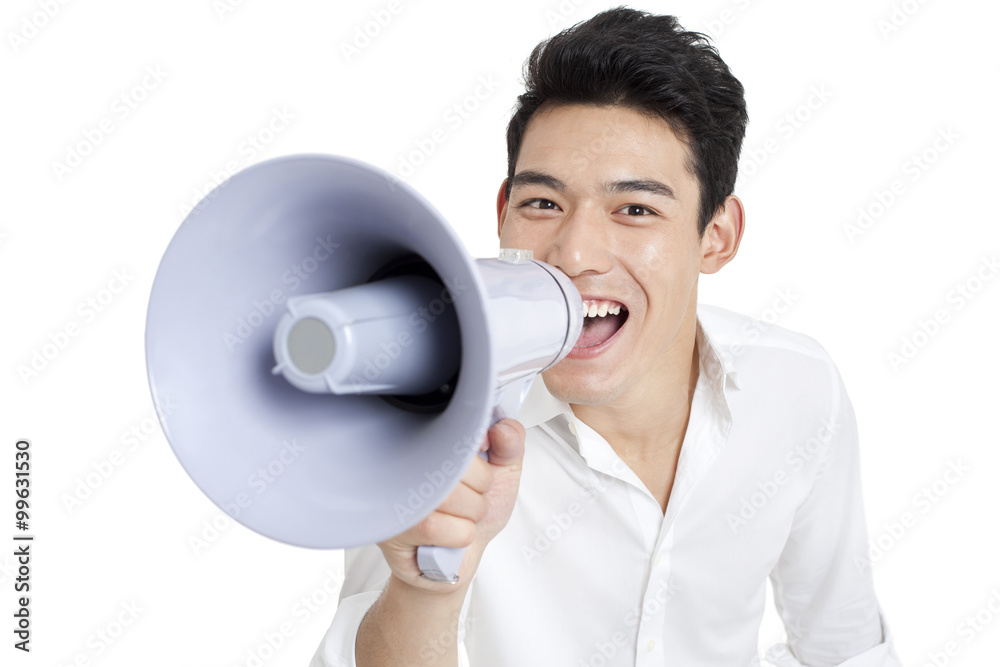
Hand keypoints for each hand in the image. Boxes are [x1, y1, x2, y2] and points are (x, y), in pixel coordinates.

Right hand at [376, 418, 525, 592]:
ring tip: (459, 517)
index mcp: (432, 441)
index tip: (484, 456)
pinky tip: (448, 536)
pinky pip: (439, 528)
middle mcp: (408, 462)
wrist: (457, 559)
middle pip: (455, 465)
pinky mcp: (393, 528)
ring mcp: (397, 494)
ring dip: (470, 516)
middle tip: (472, 498)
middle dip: (479, 490)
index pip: (456, 429)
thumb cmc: (474, 512)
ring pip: (449, 497)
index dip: (479, 447)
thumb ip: (510, 445)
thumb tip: (502, 427)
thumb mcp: (502, 473)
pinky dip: (458, 536)